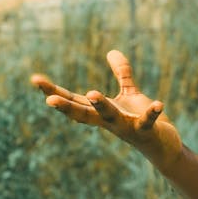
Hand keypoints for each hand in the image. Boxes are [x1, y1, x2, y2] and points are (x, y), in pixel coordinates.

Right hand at [31, 49, 182, 174]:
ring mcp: (126, 127)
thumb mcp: (129, 94)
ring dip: (102, 106)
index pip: (73, 100)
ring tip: (92, 93)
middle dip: (66, 106)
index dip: (54, 91)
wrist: (162, 147)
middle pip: (83, 113)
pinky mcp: (146, 131)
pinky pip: (148, 121)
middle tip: (49, 99)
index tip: (35, 80)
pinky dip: (152, 113)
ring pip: (110, 117)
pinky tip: (158, 104)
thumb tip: (111, 51)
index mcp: (101, 112)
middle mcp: (109, 122)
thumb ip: (121, 74)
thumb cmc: (141, 121)